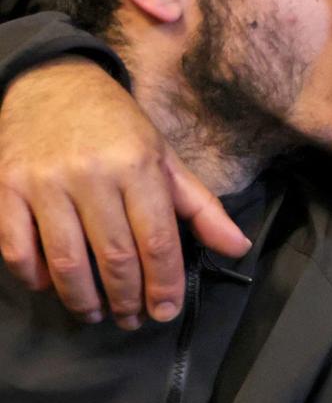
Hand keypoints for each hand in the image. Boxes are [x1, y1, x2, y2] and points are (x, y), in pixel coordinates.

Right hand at [0, 57, 250, 327]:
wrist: (54, 83)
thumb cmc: (118, 127)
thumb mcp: (166, 158)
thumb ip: (202, 208)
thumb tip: (238, 248)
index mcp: (137, 165)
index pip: (156, 239)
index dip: (163, 283)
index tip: (165, 311)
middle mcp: (91, 175)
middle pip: (113, 256)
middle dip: (127, 298)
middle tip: (134, 319)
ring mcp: (43, 183)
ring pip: (66, 260)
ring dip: (83, 299)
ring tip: (97, 314)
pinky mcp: (5, 188)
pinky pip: (16, 248)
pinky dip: (34, 276)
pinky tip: (51, 286)